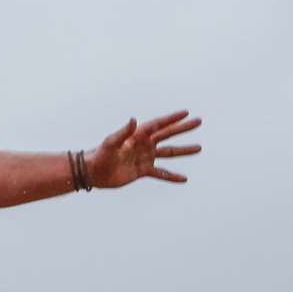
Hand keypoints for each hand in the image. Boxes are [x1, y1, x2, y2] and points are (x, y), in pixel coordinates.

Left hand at [85, 110, 201, 186]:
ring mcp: (145, 157)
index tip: (186, 113)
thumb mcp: (111, 143)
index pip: (159, 125)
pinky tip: (184, 179)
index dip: (172, 118)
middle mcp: (144, 144)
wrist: (94, 173)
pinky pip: (161, 173)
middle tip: (198, 121)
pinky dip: (172, 176)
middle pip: (168, 135)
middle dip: (183, 128)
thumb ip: (123, 132)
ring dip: (183, 151)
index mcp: (138, 135)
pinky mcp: (142, 171)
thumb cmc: (100, 155)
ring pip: (168, 153)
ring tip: (198, 148)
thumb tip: (133, 119)